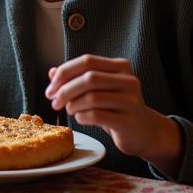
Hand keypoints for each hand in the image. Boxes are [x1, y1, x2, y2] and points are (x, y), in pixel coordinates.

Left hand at [45, 54, 182, 173]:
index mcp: (120, 66)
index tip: (51, 88)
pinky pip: (96, 115)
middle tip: (53, 102)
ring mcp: (132, 101)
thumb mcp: (96, 89)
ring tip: (69, 110)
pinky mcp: (129, 121)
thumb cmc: (113, 107)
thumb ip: (76, 79)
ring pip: (92, 97)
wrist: (141, 132)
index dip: (64, 73)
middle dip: (65, 90)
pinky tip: (80, 118)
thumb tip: (51, 72)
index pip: (87, 61)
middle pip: (88, 78)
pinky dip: (81, 117)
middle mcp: (129, 80)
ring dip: (72, 105)